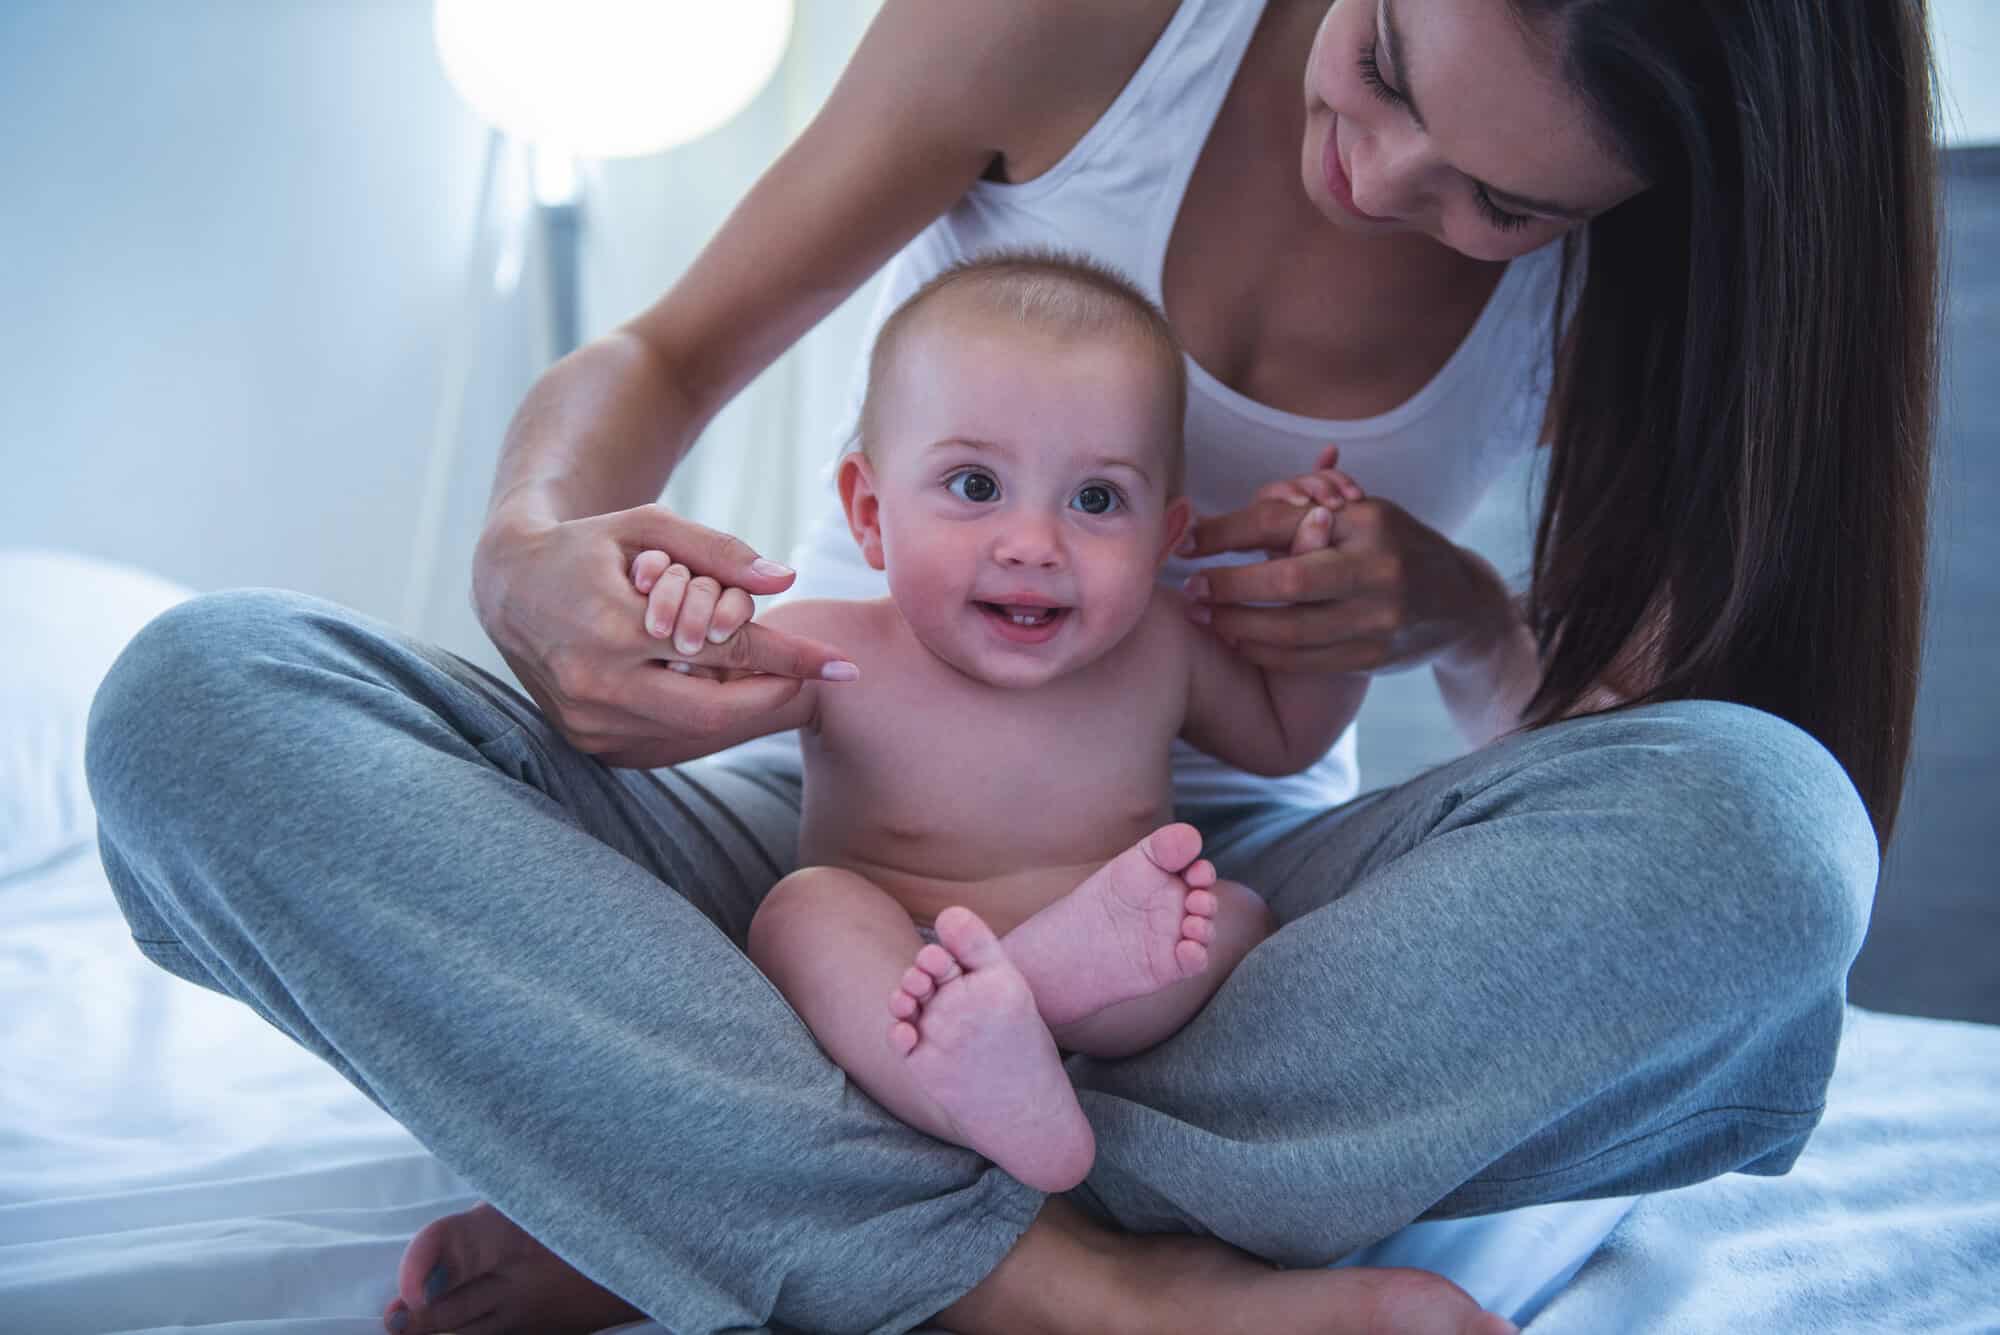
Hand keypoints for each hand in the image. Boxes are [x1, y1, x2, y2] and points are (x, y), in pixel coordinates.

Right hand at [473, 502, 856, 767]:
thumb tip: (786, 578)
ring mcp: (588, 721)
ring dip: (742, 713)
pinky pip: (666, 742)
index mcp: (611, 626)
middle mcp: (597, 682)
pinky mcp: (587, 740)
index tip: (843, 666)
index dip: (789, 659)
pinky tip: (727, 696)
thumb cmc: (591, 546)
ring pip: (693, 735)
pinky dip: (705, 723)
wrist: (510, 586)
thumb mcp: (649, 525)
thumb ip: (718, 550)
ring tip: (776, 683)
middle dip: (774, 698)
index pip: (723, 651)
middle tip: (815, 679)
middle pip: (713, 711)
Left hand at [1180, 446, 1511, 675]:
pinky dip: (1264, 651)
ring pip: (1291, 630)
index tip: (1188, 543)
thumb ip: (1298, 516)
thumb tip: (1215, 525)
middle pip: (1287, 581)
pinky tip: (1238, 640)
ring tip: (1206, 617)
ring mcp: (1379, 619)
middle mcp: (1379, 570)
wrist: (1460, 603)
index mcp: (1369, 521)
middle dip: (1229, 587)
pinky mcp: (1373, 658)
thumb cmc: (1391, 546)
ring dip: (1238, 626)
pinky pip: (1304, 660)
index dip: (1228, 532)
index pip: (1284, 521)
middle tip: (1193, 590)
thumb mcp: (1358, 516)